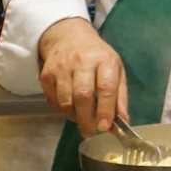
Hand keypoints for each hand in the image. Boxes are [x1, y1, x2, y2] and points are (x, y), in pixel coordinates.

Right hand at [39, 18, 125, 137]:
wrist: (68, 36)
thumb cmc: (97, 57)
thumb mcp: (116, 70)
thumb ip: (120, 96)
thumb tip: (123, 121)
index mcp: (104, 60)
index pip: (106, 87)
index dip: (105, 109)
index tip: (104, 127)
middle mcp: (82, 61)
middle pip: (83, 95)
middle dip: (87, 119)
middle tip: (91, 133)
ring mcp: (62, 67)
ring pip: (65, 100)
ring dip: (74, 116)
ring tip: (81, 119)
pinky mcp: (46, 74)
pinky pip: (53, 100)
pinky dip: (61, 109)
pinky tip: (70, 107)